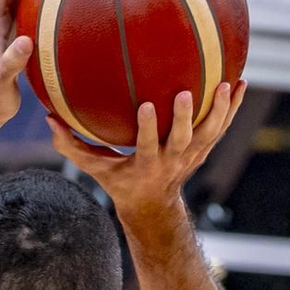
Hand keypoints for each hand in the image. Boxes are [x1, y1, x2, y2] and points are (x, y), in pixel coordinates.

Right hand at [49, 82, 245, 224]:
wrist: (152, 206)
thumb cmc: (119, 181)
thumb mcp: (95, 168)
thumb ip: (72, 147)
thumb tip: (48, 119)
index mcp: (147, 165)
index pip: (148, 146)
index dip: (149, 128)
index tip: (148, 106)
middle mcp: (172, 161)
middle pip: (183, 139)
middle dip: (186, 118)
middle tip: (187, 93)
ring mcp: (191, 156)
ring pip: (210, 133)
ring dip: (219, 111)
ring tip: (226, 85)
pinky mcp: (203, 150)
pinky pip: (222, 127)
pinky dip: (233, 108)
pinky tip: (240, 83)